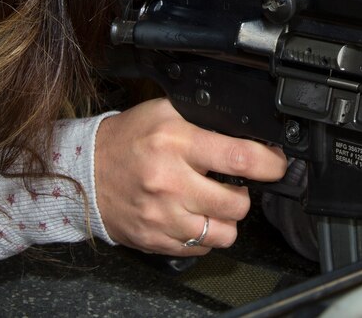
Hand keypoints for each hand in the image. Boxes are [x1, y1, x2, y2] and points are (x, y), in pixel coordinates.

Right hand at [94, 98, 286, 254]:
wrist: (86, 171)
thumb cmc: (129, 139)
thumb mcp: (167, 113)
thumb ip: (206, 120)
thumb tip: (248, 133)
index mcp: (177, 143)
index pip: (239, 158)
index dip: (269, 164)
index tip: (275, 165)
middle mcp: (170, 182)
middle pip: (237, 203)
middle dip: (244, 193)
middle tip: (234, 183)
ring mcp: (163, 216)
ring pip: (224, 233)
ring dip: (226, 219)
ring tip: (213, 202)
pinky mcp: (156, 239)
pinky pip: (201, 248)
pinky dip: (205, 235)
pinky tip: (193, 215)